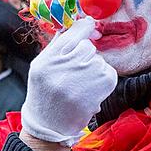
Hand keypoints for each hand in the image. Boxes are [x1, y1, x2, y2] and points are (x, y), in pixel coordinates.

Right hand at [20, 18, 117, 146]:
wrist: (49, 125)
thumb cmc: (45, 93)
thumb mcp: (41, 67)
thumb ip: (56, 45)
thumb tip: (77, 25)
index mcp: (47, 61)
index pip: (72, 33)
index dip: (85, 26)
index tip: (91, 25)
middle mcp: (62, 68)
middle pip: (87, 47)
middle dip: (86, 55)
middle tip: (77, 72)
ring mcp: (80, 80)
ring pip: (99, 60)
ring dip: (95, 69)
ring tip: (81, 85)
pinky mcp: (96, 91)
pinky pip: (109, 72)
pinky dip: (104, 79)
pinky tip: (91, 89)